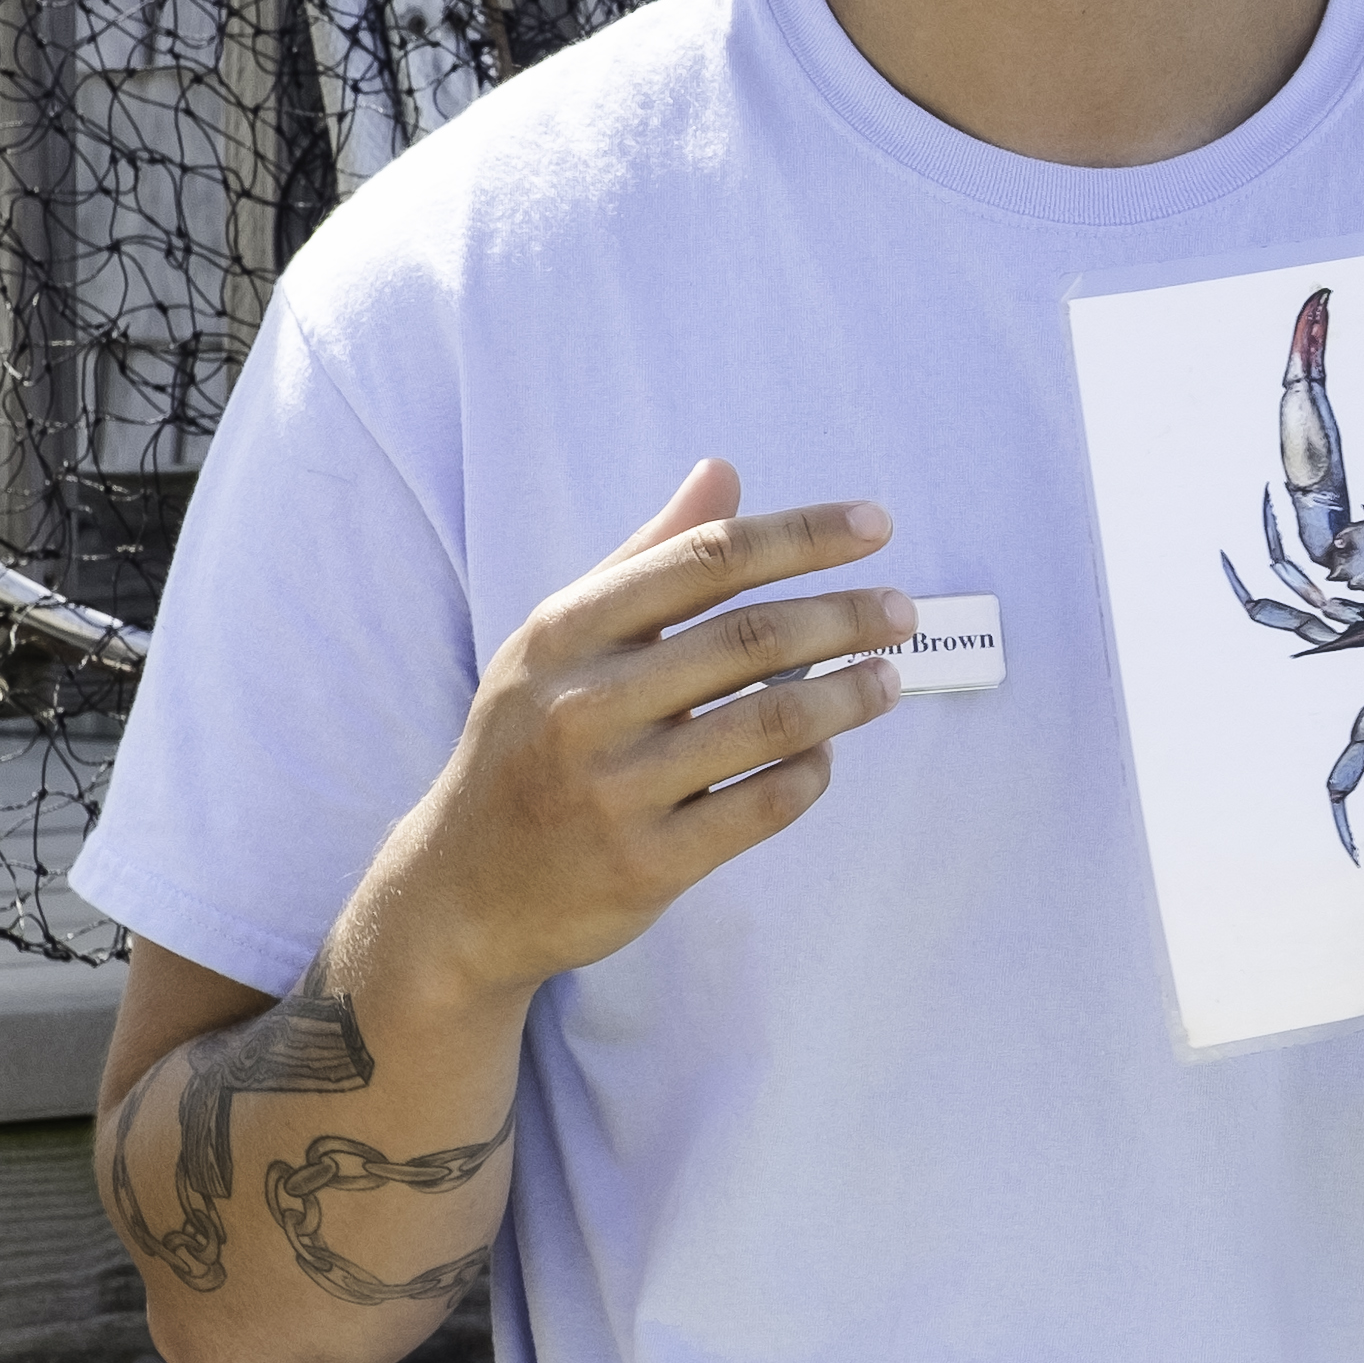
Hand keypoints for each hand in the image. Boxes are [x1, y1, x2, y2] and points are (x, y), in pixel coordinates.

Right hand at [350, 459, 913, 1008]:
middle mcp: (585, 704)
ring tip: (888, 679)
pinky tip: (826, 754)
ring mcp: (614, 789)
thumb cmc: (529, 742)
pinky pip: (763, 806)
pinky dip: (811, 773)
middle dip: (844, 616)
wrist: (461, 891)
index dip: (801, 536)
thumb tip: (723, 471)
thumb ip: (647, 558)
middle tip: (902, 611)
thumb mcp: (560, 642)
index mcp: (565, 633)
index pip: (705, 559)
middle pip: (749, 639)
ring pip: (769, 724)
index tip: (877, 525)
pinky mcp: (647, 863)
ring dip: (847, 695)